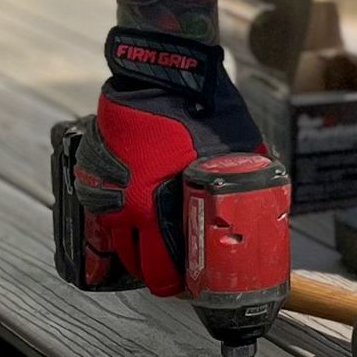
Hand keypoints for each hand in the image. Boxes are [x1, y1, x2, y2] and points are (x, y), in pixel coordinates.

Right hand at [71, 28, 262, 297]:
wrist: (163, 71)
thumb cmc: (204, 111)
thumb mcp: (236, 155)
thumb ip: (243, 189)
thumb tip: (265, 213)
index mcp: (154, 210)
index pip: (160, 274)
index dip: (176, 285)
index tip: (189, 282)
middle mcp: (122, 206)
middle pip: (134, 262)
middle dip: (155, 266)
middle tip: (176, 258)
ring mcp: (102, 186)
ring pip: (116, 233)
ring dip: (136, 238)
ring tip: (158, 229)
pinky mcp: (91, 167)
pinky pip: (102, 202)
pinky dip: (118, 207)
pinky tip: (138, 197)